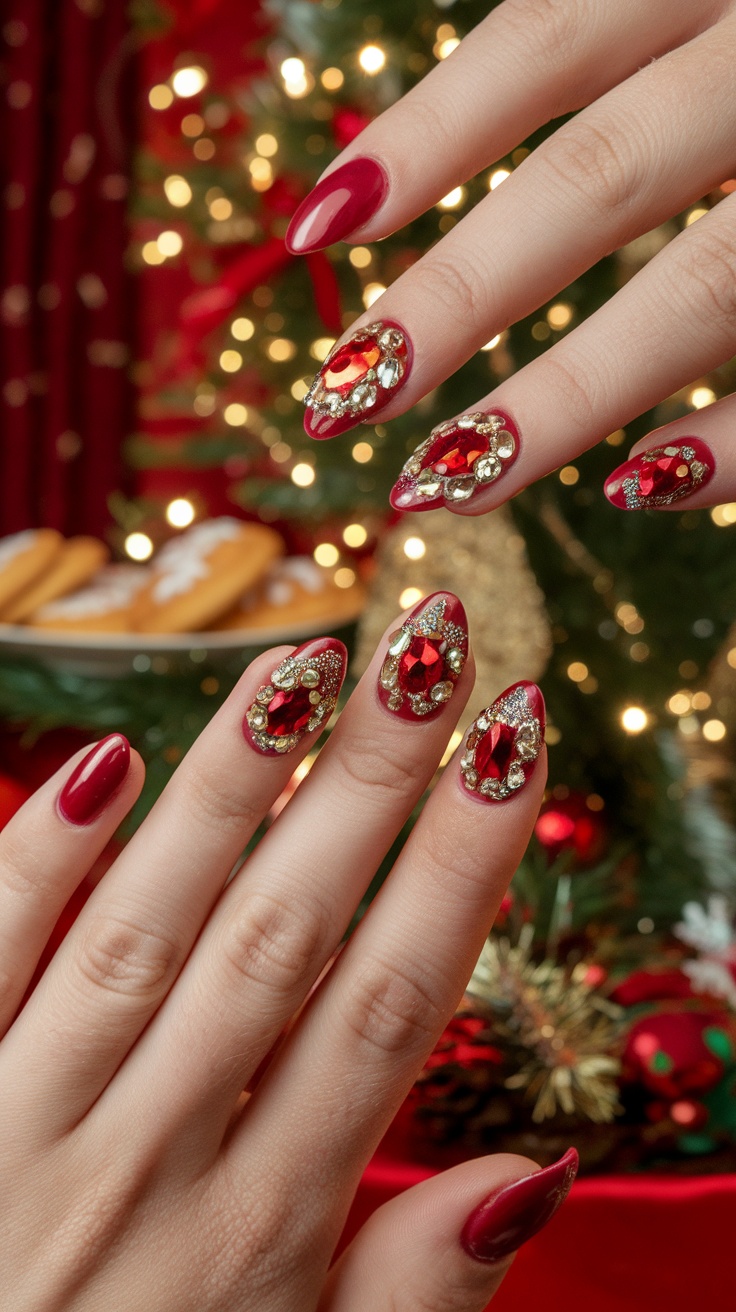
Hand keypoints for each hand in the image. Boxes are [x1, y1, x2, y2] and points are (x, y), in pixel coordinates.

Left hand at [0, 595, 573, 1310]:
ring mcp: (32, 1122)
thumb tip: (529, 1176)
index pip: (392, 1001)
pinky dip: (38, 866)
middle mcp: (156, 1159)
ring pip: (150, 929)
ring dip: (232, 790)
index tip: (514, 742)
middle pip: (286, 936)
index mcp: (266, 1228)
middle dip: (370, 782)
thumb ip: (413, 1293)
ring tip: (304, 666)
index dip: (462, 862)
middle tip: (430, 648)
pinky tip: (107, 766)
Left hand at [288, 0, 735, 518]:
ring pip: (709, 285)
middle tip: (344, 399)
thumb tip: (436, 166)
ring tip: (453, 477)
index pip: (549, 38)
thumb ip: (625, 42)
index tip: (316, 233)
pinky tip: (644, 486)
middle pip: (605, 173)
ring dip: (570, 396)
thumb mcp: (707, 4)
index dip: (427, 138)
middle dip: (462, 295)